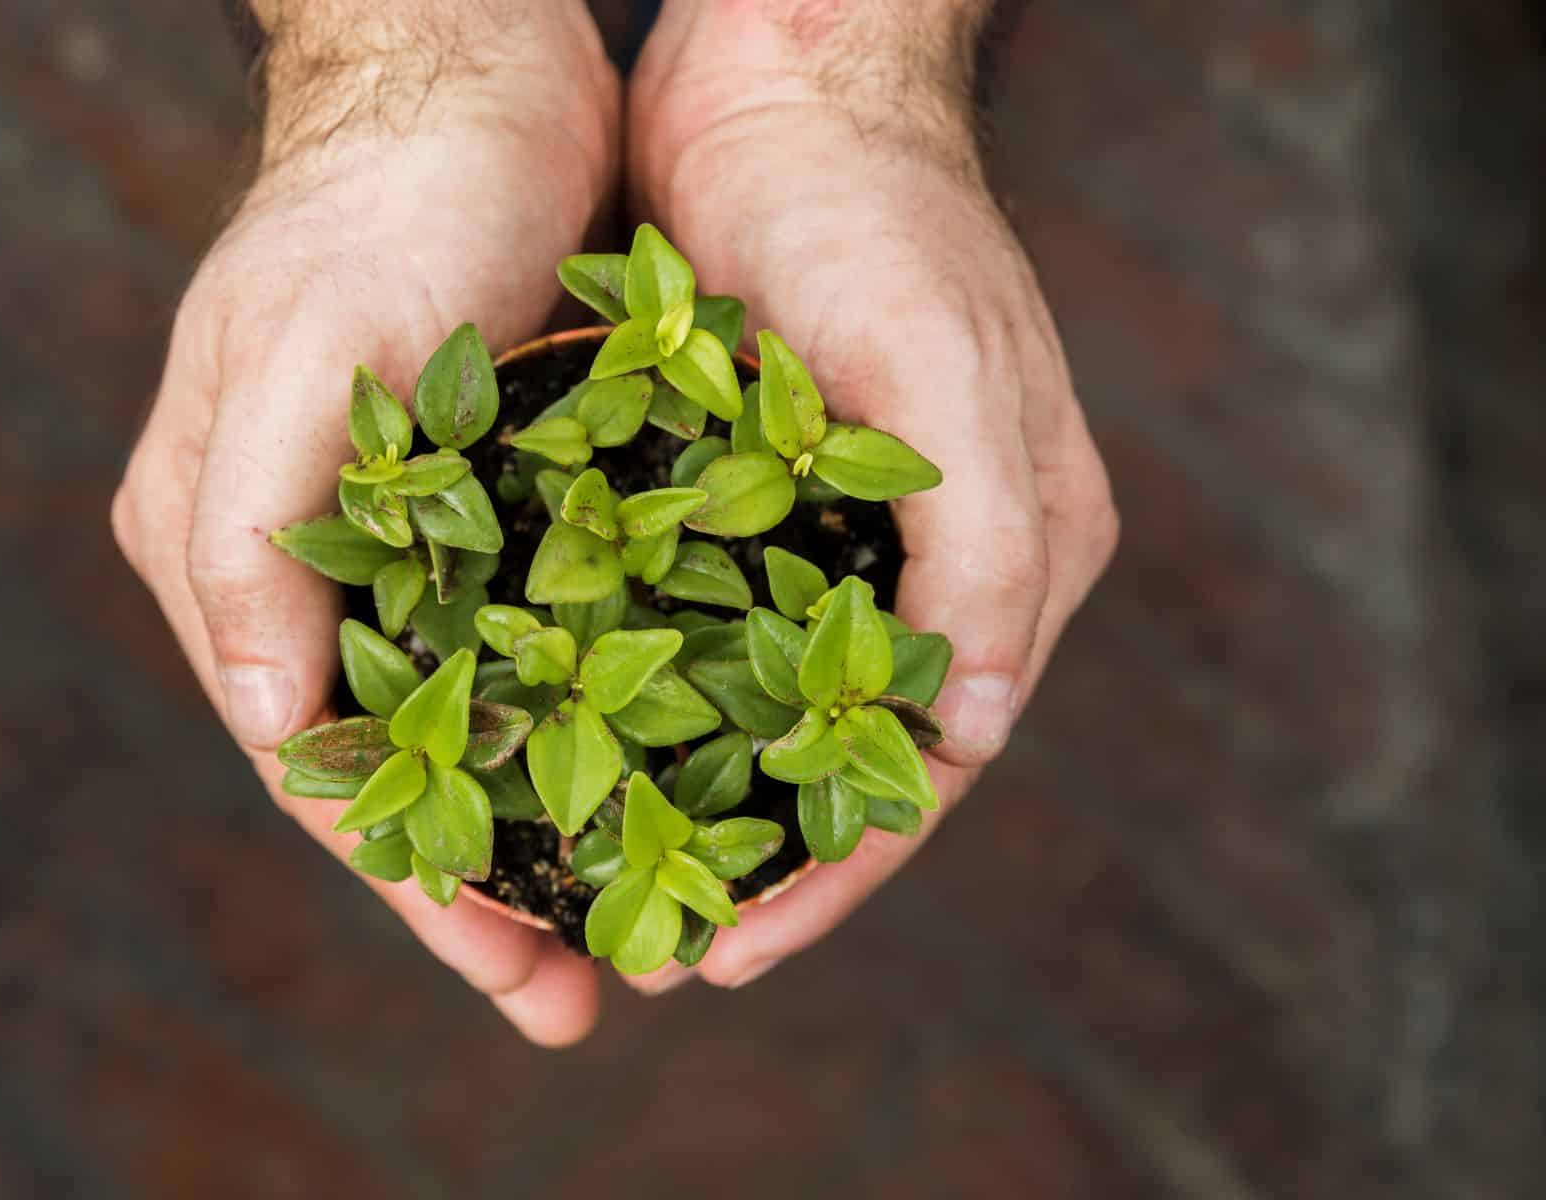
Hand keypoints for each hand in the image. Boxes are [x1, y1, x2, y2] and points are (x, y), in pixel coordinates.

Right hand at [111, 1, 619, 1043]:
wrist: (470, 72)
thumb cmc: (381, 193)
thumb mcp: (309, 345)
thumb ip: (253, 535)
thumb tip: (262, 718)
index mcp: (226, 549)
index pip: (320, 761)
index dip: (419, 882)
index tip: (516, 974)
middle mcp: (302, 563)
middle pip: (397, 769)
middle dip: (487, 890)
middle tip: (582, 995)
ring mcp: (396, 537)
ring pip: (469, 723)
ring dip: (543, 826)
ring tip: (629, 924)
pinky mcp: (481, 499)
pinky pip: (530, 643)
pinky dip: (582, 723)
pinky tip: (657, 777)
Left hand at [627, 0, 1118, 988]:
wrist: (779, 78)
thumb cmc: (875, 209)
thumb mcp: (940, 368)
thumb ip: (984, 549)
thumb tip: (970, 732)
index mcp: (1014, 556)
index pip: (929, 762)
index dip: (839, 869)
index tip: (735, 949)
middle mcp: (931, 562)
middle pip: (845, 758)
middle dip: (758, 861)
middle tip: (652, 951)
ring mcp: (835, 530)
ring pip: (766, 710)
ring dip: (695, 798)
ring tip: (601, 882)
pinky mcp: (746, 491)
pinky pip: (703, 627)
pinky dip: (650, 697)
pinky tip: (571, 747)